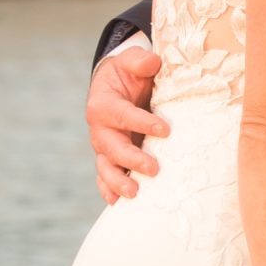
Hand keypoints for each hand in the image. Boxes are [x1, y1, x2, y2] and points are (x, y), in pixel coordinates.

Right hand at [87, 47, 164, 202]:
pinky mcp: (109, 159)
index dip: (142, 122)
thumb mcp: (131, 63)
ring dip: (117, 182)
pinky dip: (109, 190)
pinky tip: (118, 203)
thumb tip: (153, 61)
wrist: (114, 88)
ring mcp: (103, 146)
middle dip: (131, 159)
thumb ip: (140, 61)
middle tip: (153, 169)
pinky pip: (104, 178)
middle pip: (111, 147)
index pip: (122, 114)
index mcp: (104, 104)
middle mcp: (100, 128)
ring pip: (105, 167)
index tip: (165, 129)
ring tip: (134, 194)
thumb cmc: (127, 76)